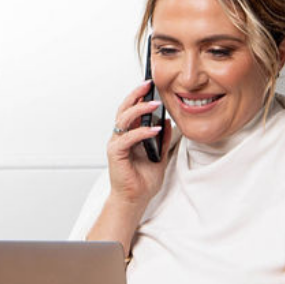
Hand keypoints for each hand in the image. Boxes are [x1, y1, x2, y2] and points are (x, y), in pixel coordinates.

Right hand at [106, 80, 172, 207]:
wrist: (135, 199)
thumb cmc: (143, 180)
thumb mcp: (160, 156)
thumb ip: (163, 139)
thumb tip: (168, 121)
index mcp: (129, 135)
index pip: (132, 110)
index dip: (139, 96)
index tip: (151, 84)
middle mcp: (120, 136)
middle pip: (124, 109)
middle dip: (136, 95)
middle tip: (148, 84)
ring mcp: (116, 144)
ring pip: (123, 119)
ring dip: (139, 109)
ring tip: (154, 103)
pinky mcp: (116, 153)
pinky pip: (128, 138)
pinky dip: (142, 132)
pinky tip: (155, 129)